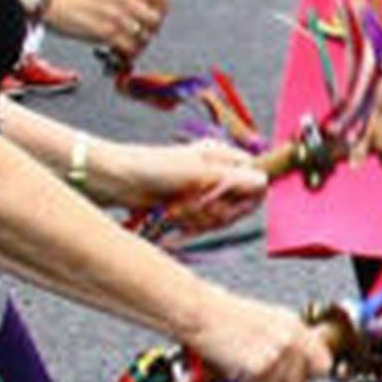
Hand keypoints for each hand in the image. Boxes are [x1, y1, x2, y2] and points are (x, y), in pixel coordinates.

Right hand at [44, 0, 165, 59]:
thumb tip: (143, 5)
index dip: (162, 8)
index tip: (158, 15)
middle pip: (156, 19)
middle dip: (152, 29)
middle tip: (144, 33)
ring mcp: (116, 17)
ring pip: (144, 36)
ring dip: (140, 43)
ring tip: (130, 43)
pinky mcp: (105, 33)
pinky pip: (129, 48)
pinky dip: (129, 53)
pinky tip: (122, 51)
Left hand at [111, 138, 265, 234]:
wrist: (117, 181)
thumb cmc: (154, 167)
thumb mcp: (198, 173)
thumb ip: (233, 179)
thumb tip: (264, 181)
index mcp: (223, 156)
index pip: (255, 179)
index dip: (247, 196)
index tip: (228, 203)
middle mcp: (217, 173)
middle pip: (239, 203)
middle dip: (217, 211)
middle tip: (195, 205)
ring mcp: (202, 191)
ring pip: (220, 217)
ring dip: (199, 218)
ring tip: (177, 208)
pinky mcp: (188, 207)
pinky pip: (202, 225)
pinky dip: (188, 224)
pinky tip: (173, 216)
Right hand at [181, 291, 329, 381]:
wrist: (202, 313)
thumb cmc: (225, 317)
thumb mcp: (268, 323)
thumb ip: (289, 346)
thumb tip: (299, 373)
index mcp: (296, 327)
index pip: (323, 365)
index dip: (308, 376)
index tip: (295, 378)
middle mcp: (291, 340)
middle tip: (257, 376)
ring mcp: (277, 354)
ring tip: (240, 369)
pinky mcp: (259, 368)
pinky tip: (230, 371)